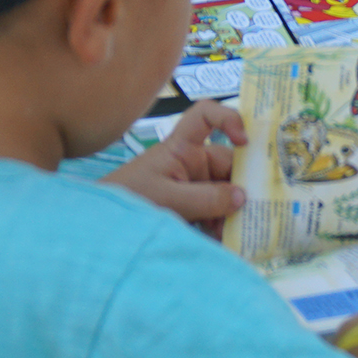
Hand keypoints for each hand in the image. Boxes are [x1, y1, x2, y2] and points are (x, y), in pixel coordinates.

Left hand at [100, 100, 245, 232]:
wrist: (101, 231)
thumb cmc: (129, 202)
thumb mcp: (169, 199)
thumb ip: (207, 198)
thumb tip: (243, 196)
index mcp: (183, 148)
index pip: (206, 116)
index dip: (229, 118)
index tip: (245, 142)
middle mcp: (192, 164)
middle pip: (228, 165)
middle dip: (242, 187)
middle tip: (256, 210)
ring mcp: (193, 188)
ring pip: (226, 193)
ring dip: (233, 212)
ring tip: (238, 233)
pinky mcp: (192, 212)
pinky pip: (216, 214)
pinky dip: (222, 226)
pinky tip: (227, 241)